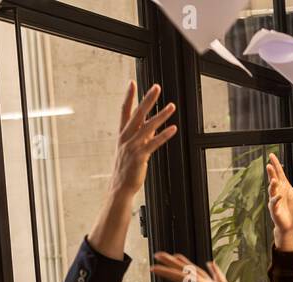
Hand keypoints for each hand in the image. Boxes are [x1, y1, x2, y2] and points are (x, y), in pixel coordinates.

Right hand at [109, 81, 176, 200]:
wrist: (120, 187)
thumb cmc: (126, 168)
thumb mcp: (131, 149)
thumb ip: (141, 137)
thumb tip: (152, 126)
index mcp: (122, 134)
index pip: (124, 111)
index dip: (129, 97)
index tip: (132, 82)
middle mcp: (126, 138)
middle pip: (137, 114)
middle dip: (147, 99)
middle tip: (156, 87)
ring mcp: (132, 147)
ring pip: (148, 127)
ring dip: (161, 115)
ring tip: (172, 106)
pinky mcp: (140, 156)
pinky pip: (153, 143)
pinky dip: (164, 135)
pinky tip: (173, 128)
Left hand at [151, 252, 255, 281]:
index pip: (181, 277)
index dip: (167, 272)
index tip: (154, 268)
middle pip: (185, 272)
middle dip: (171, 263)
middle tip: (157, 255)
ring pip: (197, 273)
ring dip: (186, 264)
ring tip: (175, 256)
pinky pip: (216, 277)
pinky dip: (213, 270)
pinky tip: (210, 264)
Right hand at [266, 152, 292, 249]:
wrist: (292, 225)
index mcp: (285, 187)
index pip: (279, 173)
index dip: (276, 165)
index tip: (272, 156)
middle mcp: (278, 192)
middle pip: (274, 179)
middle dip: (271, 173)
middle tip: (269, 165)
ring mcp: (275, 200)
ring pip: (272, 190)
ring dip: (272, 185)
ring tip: (273, 179)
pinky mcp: (275, 209)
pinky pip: (274, 203)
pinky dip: (276, 199)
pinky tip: (279, 195)